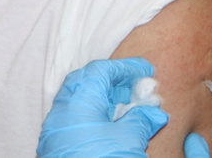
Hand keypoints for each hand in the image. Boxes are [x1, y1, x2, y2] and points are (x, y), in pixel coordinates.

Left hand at [37, 58, 168, 157]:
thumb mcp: (129, 141)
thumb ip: (141, 121)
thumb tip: (155, 113)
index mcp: (78, 101)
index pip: (100, 71)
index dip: (124, 68)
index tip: (145, 70)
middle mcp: (62, 109)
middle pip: (85, 81)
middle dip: (112, 80)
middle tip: (136, 85)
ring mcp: (56, 127)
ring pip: (78, 100)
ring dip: (103, 97)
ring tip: (128, 104)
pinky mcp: (56, 143)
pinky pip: (75, 117)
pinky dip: (93, 113)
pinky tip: (111, 122)